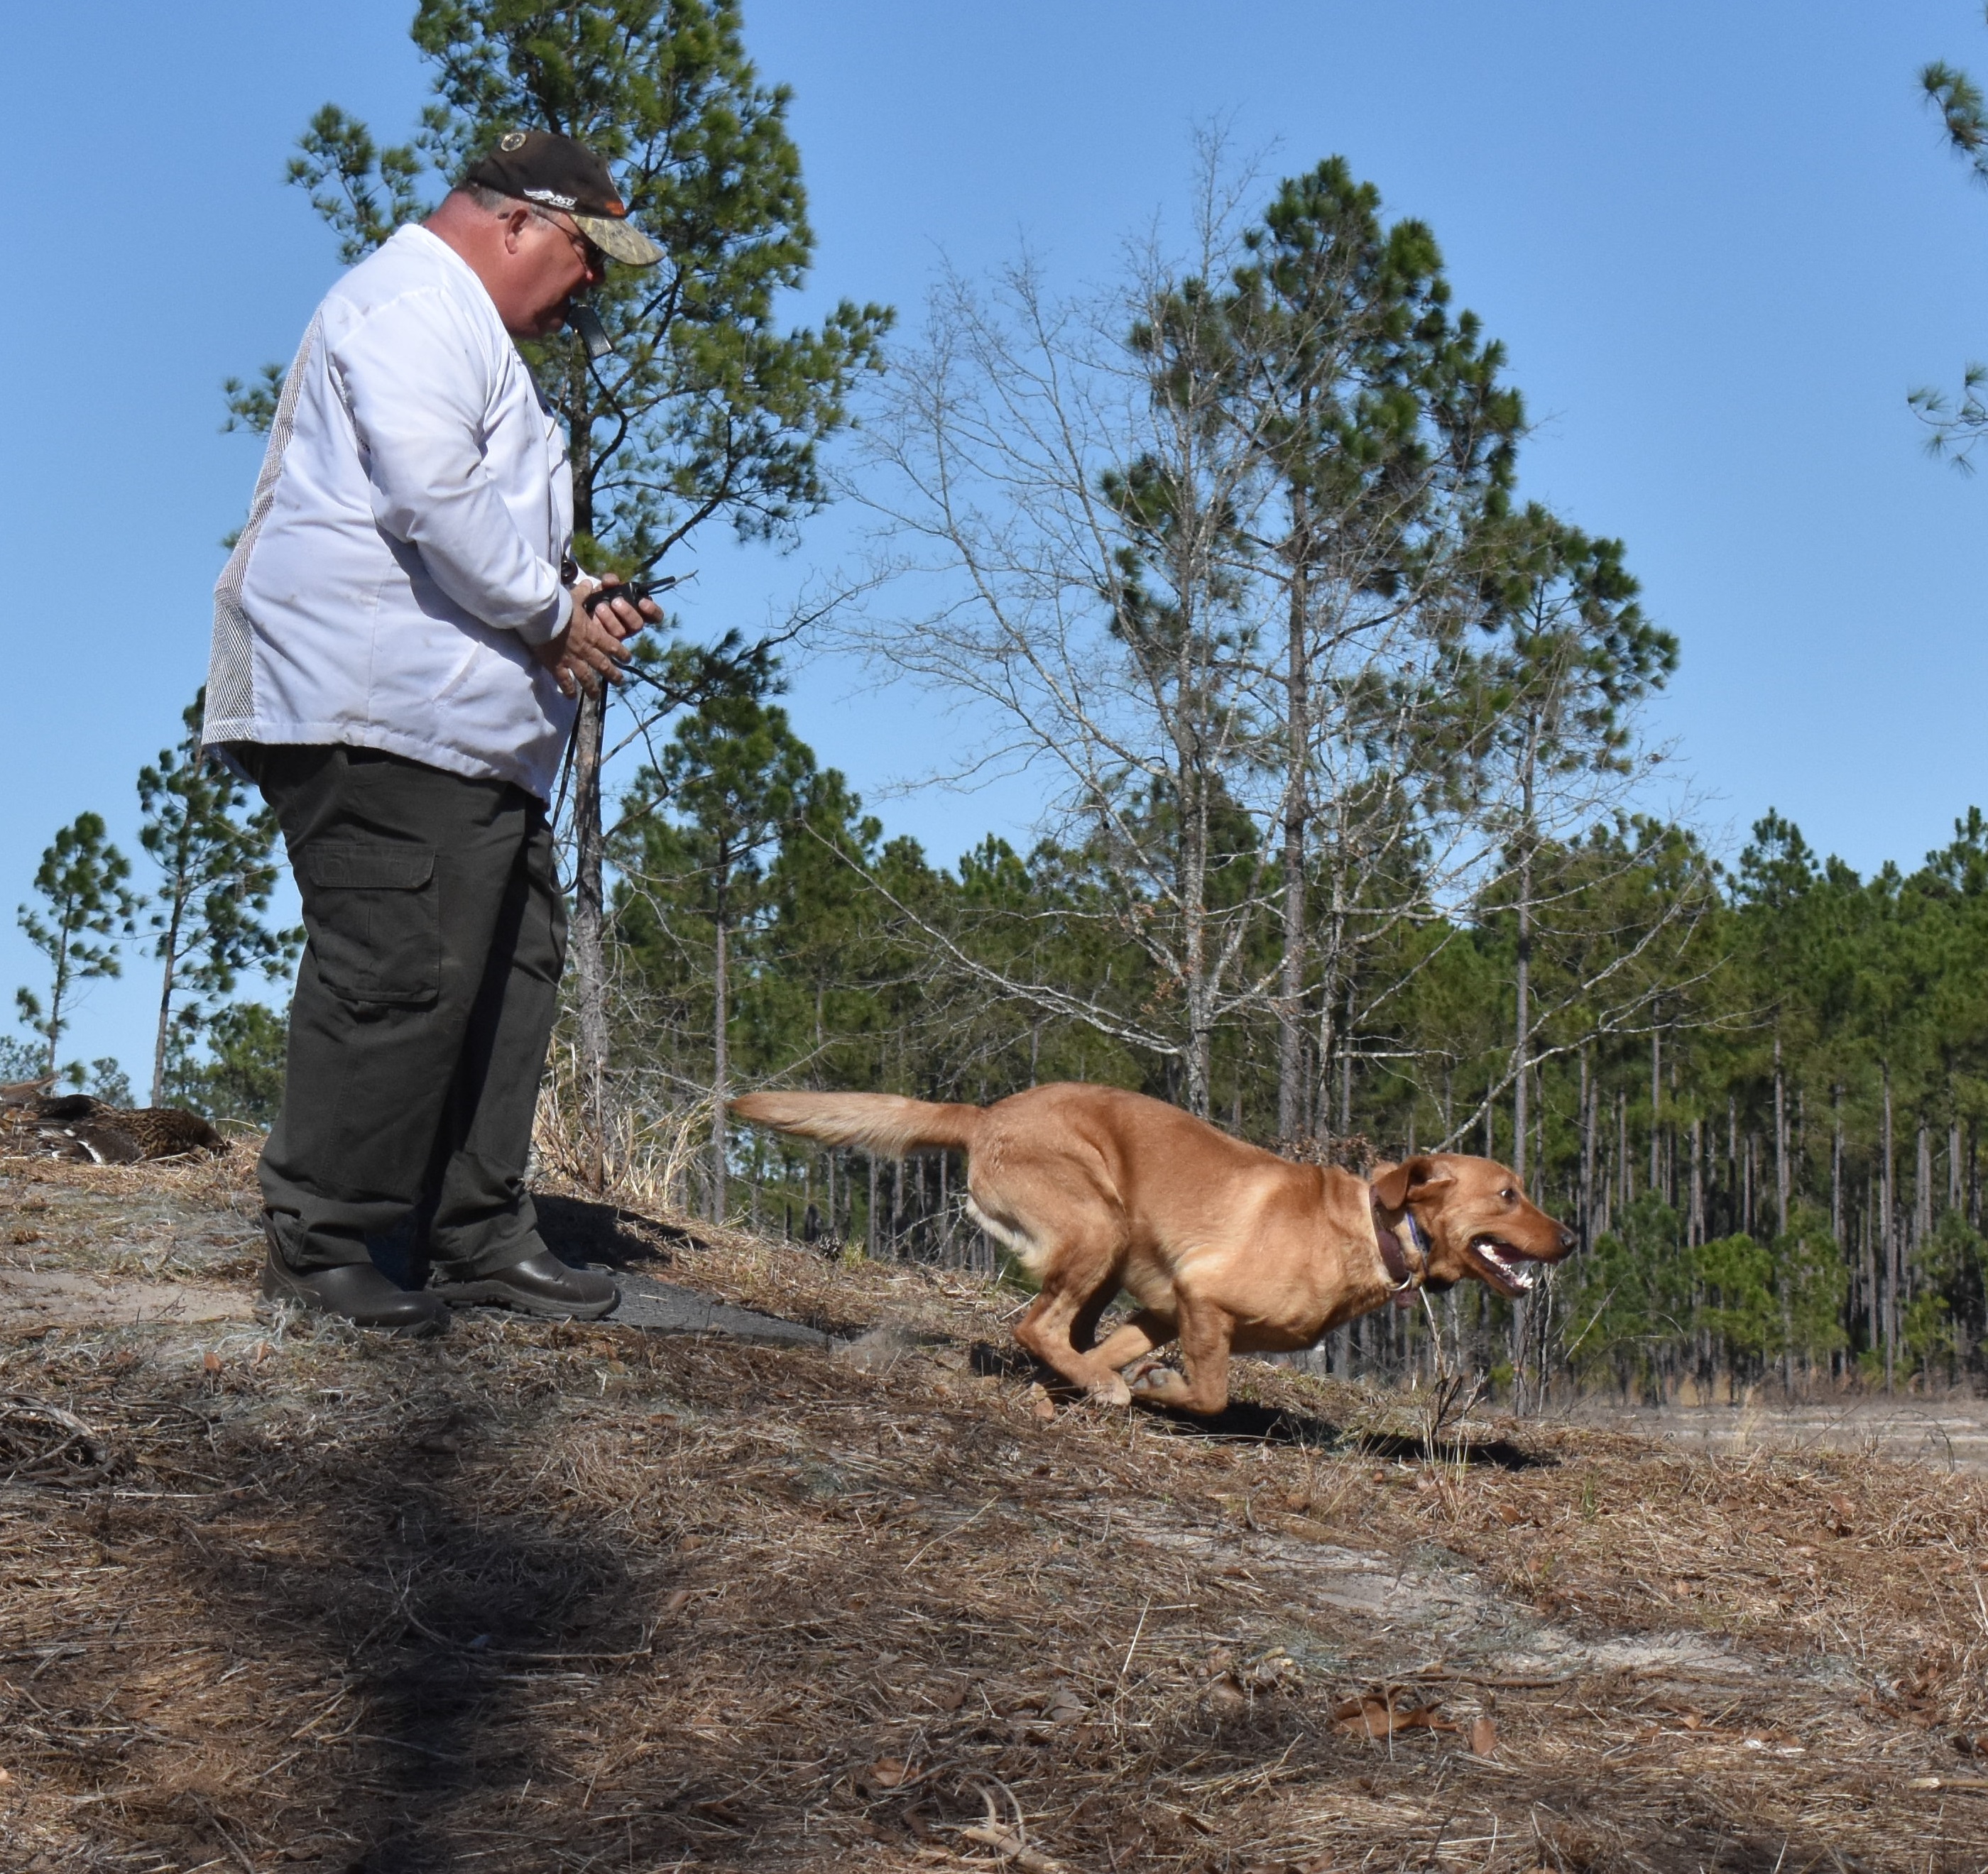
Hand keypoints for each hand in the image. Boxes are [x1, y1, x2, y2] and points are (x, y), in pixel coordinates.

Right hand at [533, 577, 661, 696]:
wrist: (541, 615)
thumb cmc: (558, 605)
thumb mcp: (573, 597)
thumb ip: (583, 593)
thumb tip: (589, 583)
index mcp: (592, 634)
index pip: (612, 645)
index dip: (621, 653)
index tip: (628, 659)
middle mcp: (585, 649)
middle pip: (603, 665)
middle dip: (613, 674)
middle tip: (620, 681)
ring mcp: (572, 659)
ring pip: (586, 678)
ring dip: (592, 688)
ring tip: (596, 697)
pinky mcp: (556, 665)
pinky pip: (565, 681)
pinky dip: (568, 691)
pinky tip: (571, 698)